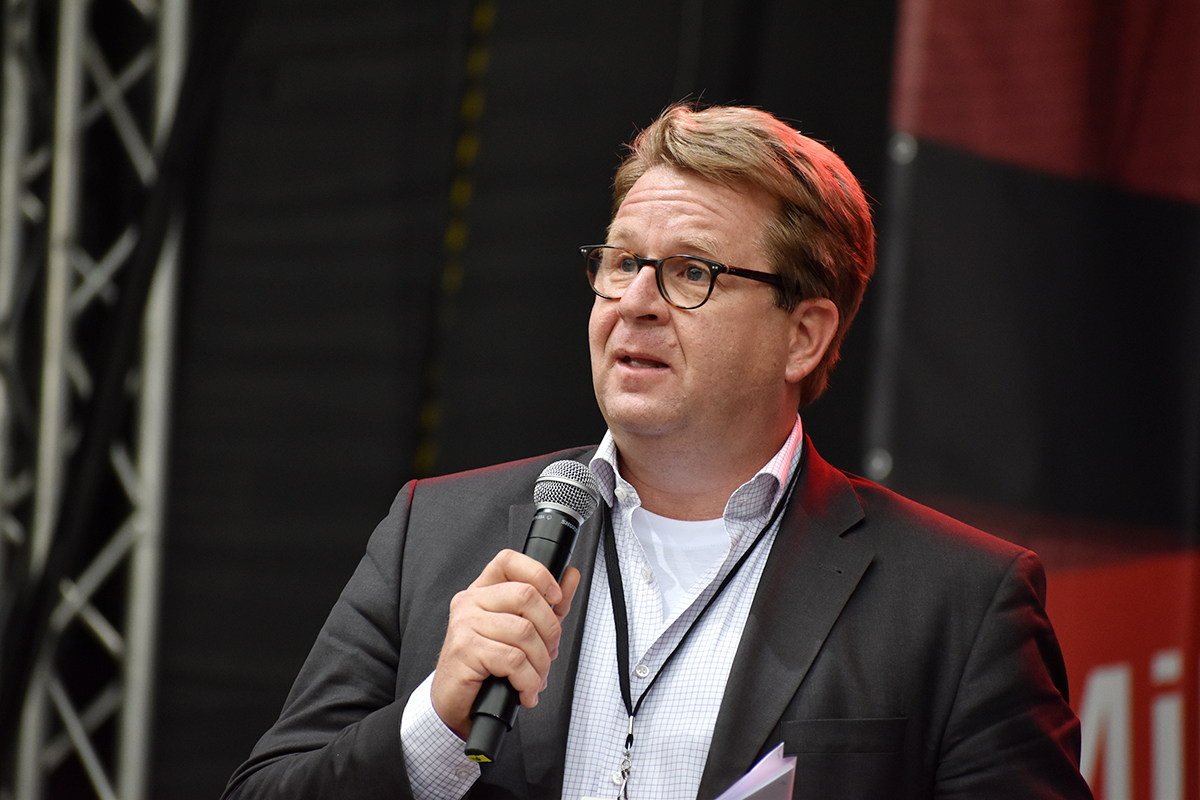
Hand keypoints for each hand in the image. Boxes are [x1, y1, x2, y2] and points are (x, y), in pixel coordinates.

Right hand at [430, 549, 581, 738]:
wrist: (455, 705)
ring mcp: (465, 624)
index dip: (539, 574)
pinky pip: (513, 659)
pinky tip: (524, 691)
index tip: (555, 599)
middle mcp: (470, 602)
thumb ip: (547, 604)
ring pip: (524, 631)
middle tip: (548, 653)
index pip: (509, 561)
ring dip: (540, 663)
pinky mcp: (465, 650)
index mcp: (483, 592)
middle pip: (526, 595)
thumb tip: (570, 576)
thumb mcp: (522, 632)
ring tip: (535, 678)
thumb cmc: (486, 668)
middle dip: (549, 630)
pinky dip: (527, 680)